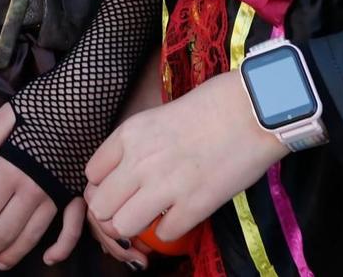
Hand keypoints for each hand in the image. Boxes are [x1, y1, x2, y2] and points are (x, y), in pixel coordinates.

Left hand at [0, 103, 85, 269]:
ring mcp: (60, 194)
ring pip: (34, 234)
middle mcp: (35, 188)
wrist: (90, 92)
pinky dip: (61, 248)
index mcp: (13, 168)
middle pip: (6, 229)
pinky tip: (48, 258)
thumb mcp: (8, 115)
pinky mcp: (79, 193)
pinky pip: (72, 229)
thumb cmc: (46, 99)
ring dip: (15, 252)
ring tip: (0, 263)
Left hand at [84, 71, 288, 249]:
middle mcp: (139, 161)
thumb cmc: (208, 108)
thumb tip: (122, 174)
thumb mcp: (155, 118)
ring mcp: (164, 185)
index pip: (91, 176)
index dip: (105, 187)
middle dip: (114, 213)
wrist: (251, 110)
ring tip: (154, 216)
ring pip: (122, 227)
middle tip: (133, 210)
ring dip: (137, 227)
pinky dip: (170, 231)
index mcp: (128, 135)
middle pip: (100, 207)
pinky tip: (181, 215)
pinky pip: (162, 235)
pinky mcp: (194, 205)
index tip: (121, 189)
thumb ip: (134, 145)